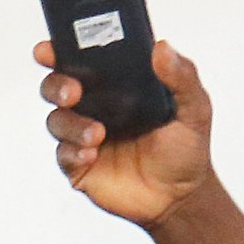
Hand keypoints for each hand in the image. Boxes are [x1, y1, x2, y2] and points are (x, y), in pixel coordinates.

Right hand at [36, 37, 214, 227]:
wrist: (179, 197)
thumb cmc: (186, 148)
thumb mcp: (195, 108)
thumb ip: (182, 77)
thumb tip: (161, 47)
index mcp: (117, 84)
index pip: (83, 59)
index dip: (60, 50)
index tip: (48, 49)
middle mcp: (94, 106)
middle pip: (56, 86)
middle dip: (57, 85)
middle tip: (73, 93)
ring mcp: (83, 136)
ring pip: (56, 120)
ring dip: (72, 124)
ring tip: (97, 135)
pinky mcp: (78, 166)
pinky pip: (62, 154)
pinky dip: (72, 152)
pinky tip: (91, 155)